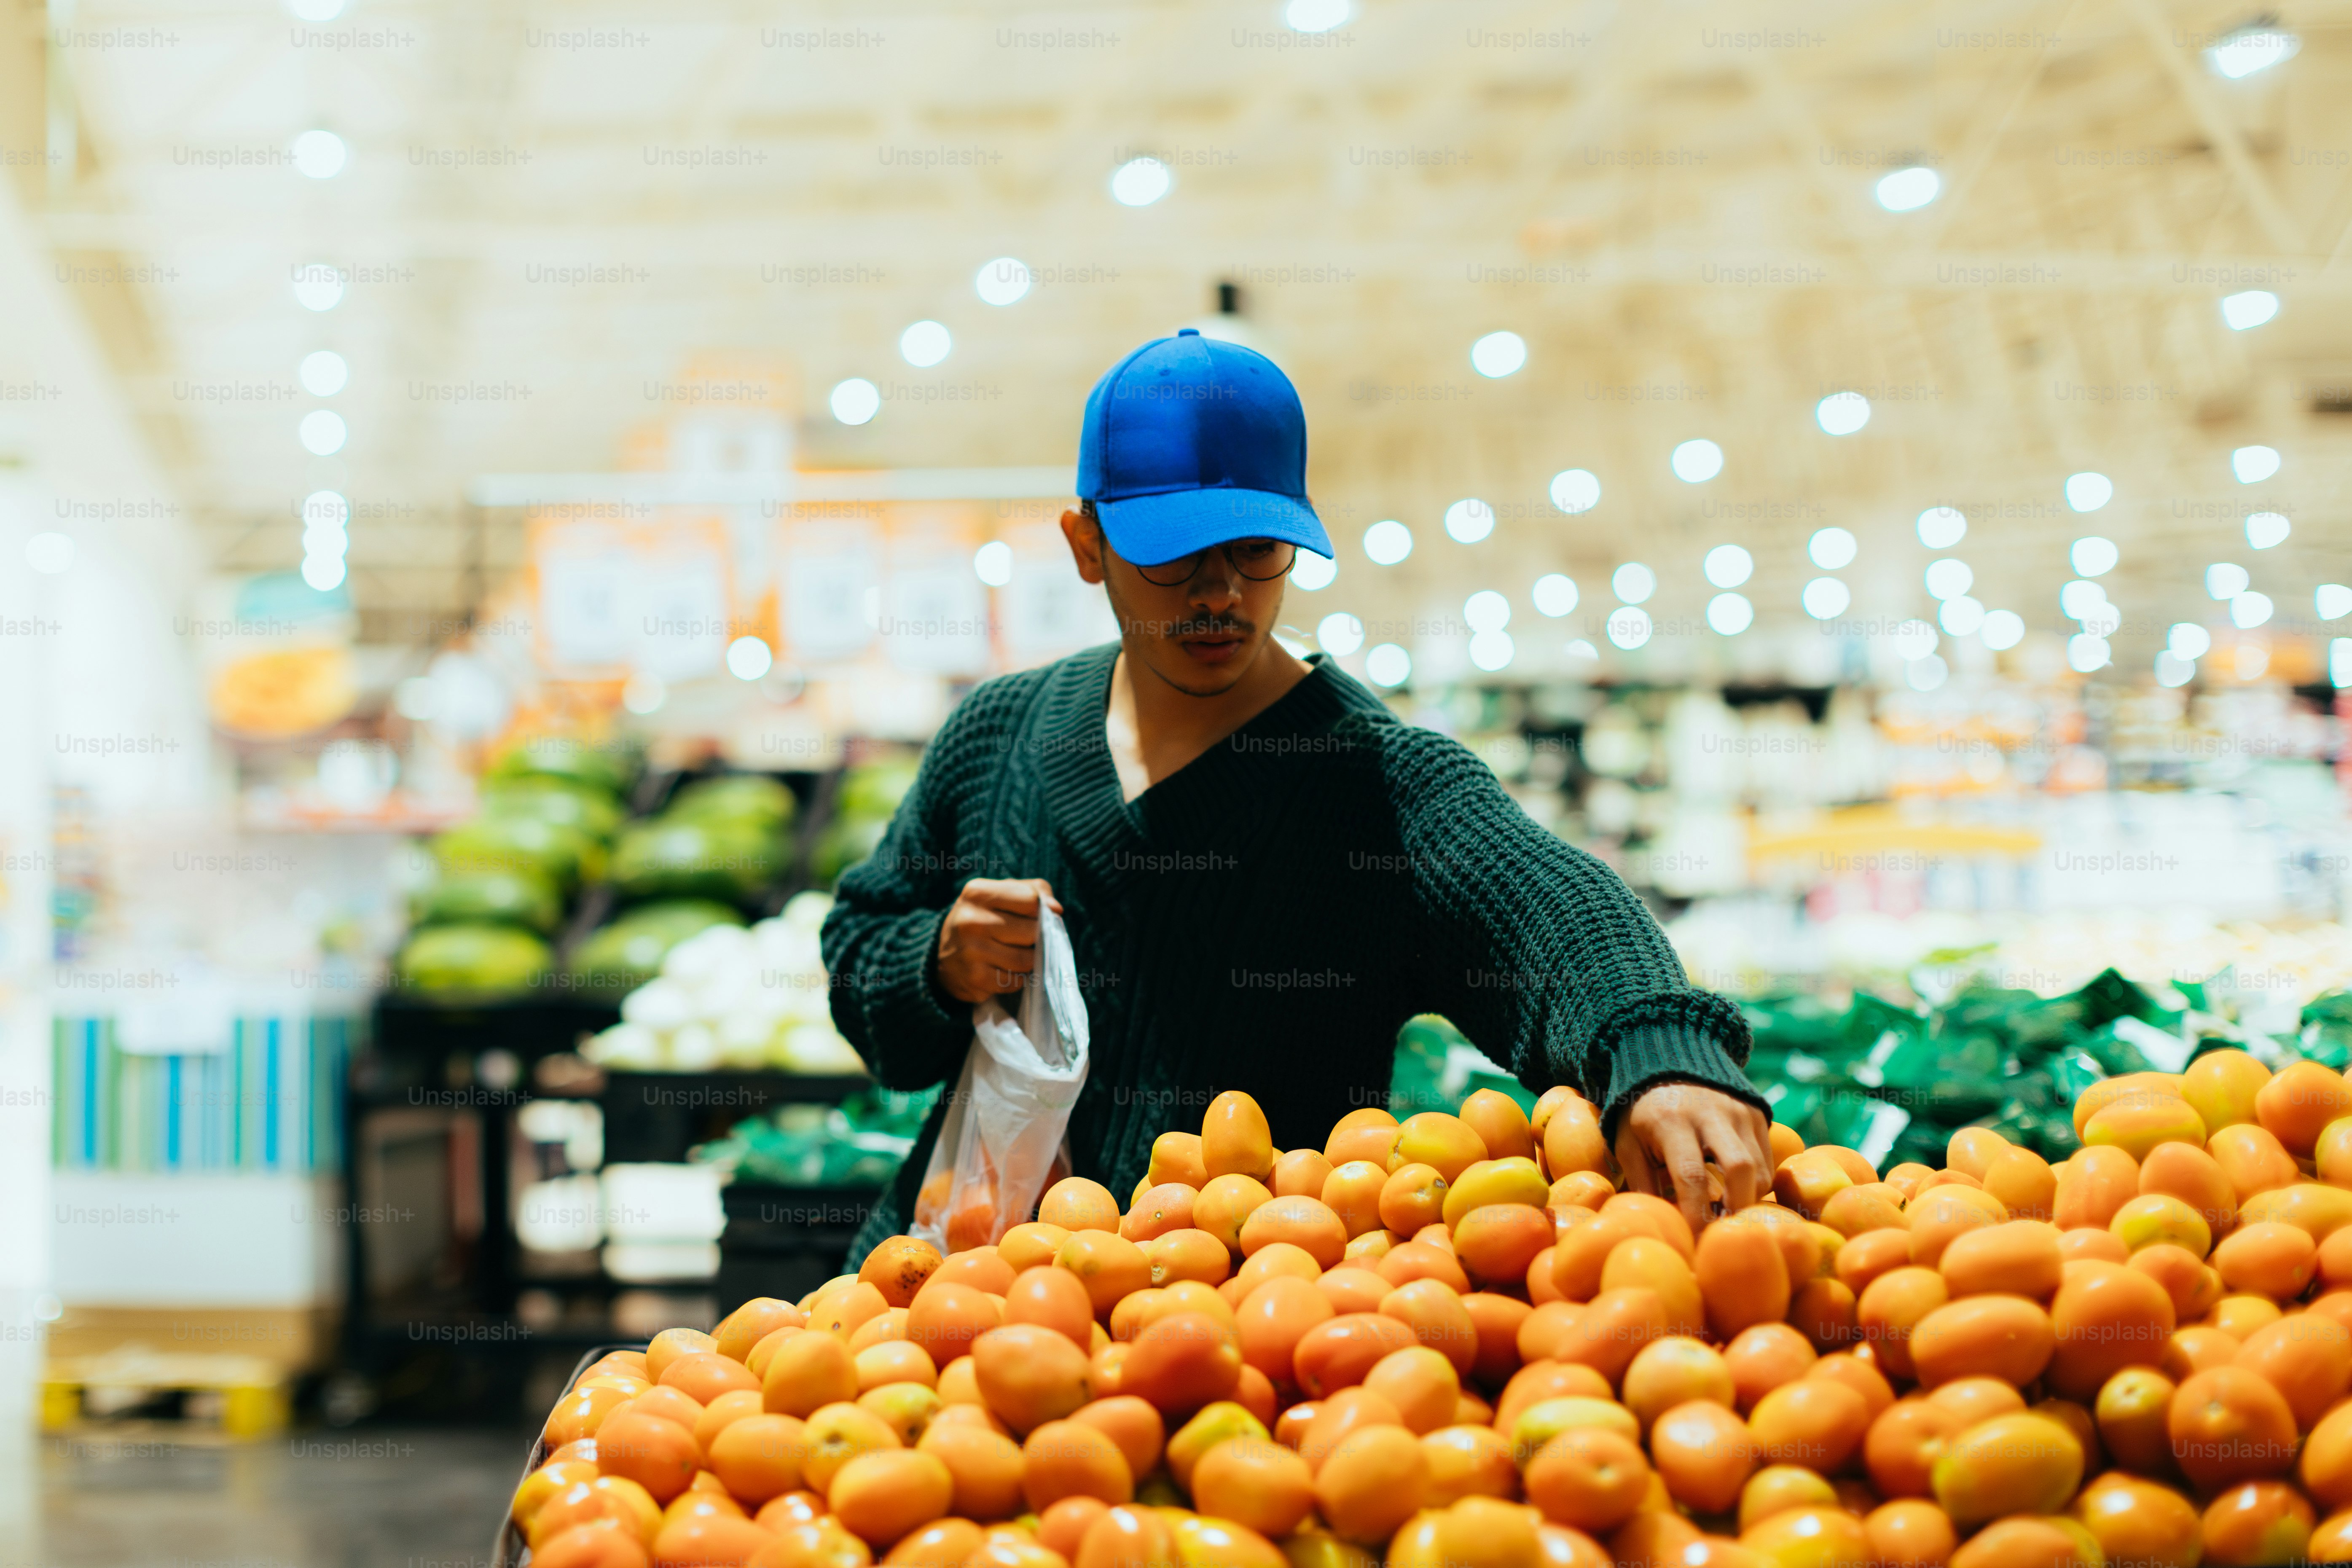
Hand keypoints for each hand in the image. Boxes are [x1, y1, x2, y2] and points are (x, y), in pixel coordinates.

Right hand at [934, 878, 1060, 1004]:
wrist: (944, 955)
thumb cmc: (984, 918)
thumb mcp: (1001, 894)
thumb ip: (1034, 891)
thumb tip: (1056, 909)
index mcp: (977, 893)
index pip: (1031, 900)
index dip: (1040, 911)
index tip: (1035, 917)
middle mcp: (970, 920)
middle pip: (1031, 931)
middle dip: (1035, 938)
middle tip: (1025, 939)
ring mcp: (971, 951)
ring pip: (1026, 959)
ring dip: (1028, 960)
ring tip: (1015, 954)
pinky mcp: (975, 978)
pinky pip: (1015, 980)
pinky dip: (1016, 978)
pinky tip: (1002, 969)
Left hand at [1615, 1082, 1770, 1236]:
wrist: (1669, 1060)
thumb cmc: (1641, 1113)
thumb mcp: (1629, 1144)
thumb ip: (1643, 1184)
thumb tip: (1663, 1226)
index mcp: (1671, 1120)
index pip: (1691, 1176)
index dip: (1696, 1215)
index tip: (1695, 1240)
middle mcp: (1710, 1112)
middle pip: (1740, 1169)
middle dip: (1735, 1209)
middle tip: (1722, 1231)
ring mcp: (1738, 1111)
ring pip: (1760, 1168)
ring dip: (1748, 1200)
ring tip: (1728, 1215)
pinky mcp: (1757, 1113)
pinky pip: (1767, 1159)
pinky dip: (1756, 1183)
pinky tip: (1737, 1192)